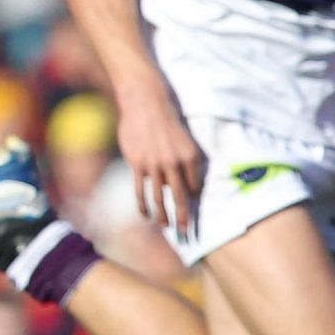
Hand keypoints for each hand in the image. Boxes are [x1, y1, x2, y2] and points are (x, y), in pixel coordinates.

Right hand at [115, 83, 203, 232]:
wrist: (145, 103)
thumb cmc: (166, 118)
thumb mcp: (184, 137)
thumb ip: (184, 158)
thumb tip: (184, 177)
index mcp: (190, 156)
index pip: (195, 185)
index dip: (195, 198)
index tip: (195, 208)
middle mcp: (174, 163)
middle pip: (180, 197)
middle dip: (184, 217)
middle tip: (187, 232)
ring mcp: (155, 165)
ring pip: (160, 196)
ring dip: (163, 215)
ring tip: (166, 227)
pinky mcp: (138, 164)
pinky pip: (141, 190)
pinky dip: (143, 204)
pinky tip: (145, 214)